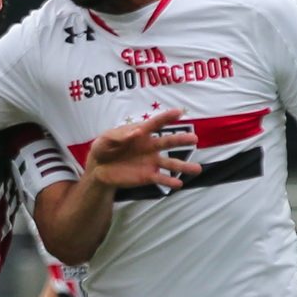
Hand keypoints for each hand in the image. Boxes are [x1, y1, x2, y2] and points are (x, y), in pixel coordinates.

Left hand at [86, 109, 201, 188]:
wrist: (99, 169)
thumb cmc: (103, 148)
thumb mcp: (105, 140)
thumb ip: (119, 136)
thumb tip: (136, 132)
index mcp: (140, 133)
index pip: (156, 123)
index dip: (167, 117)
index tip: (179, 112)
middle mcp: (150, 147)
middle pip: (168, 142)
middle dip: (181, 140)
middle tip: (194, 139)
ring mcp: (150, 162)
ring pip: (170, 163)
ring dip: (183, 166)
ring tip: (197, 169)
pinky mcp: (147, 176)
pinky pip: (160, 179)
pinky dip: (170, 182)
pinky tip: (178, 184)